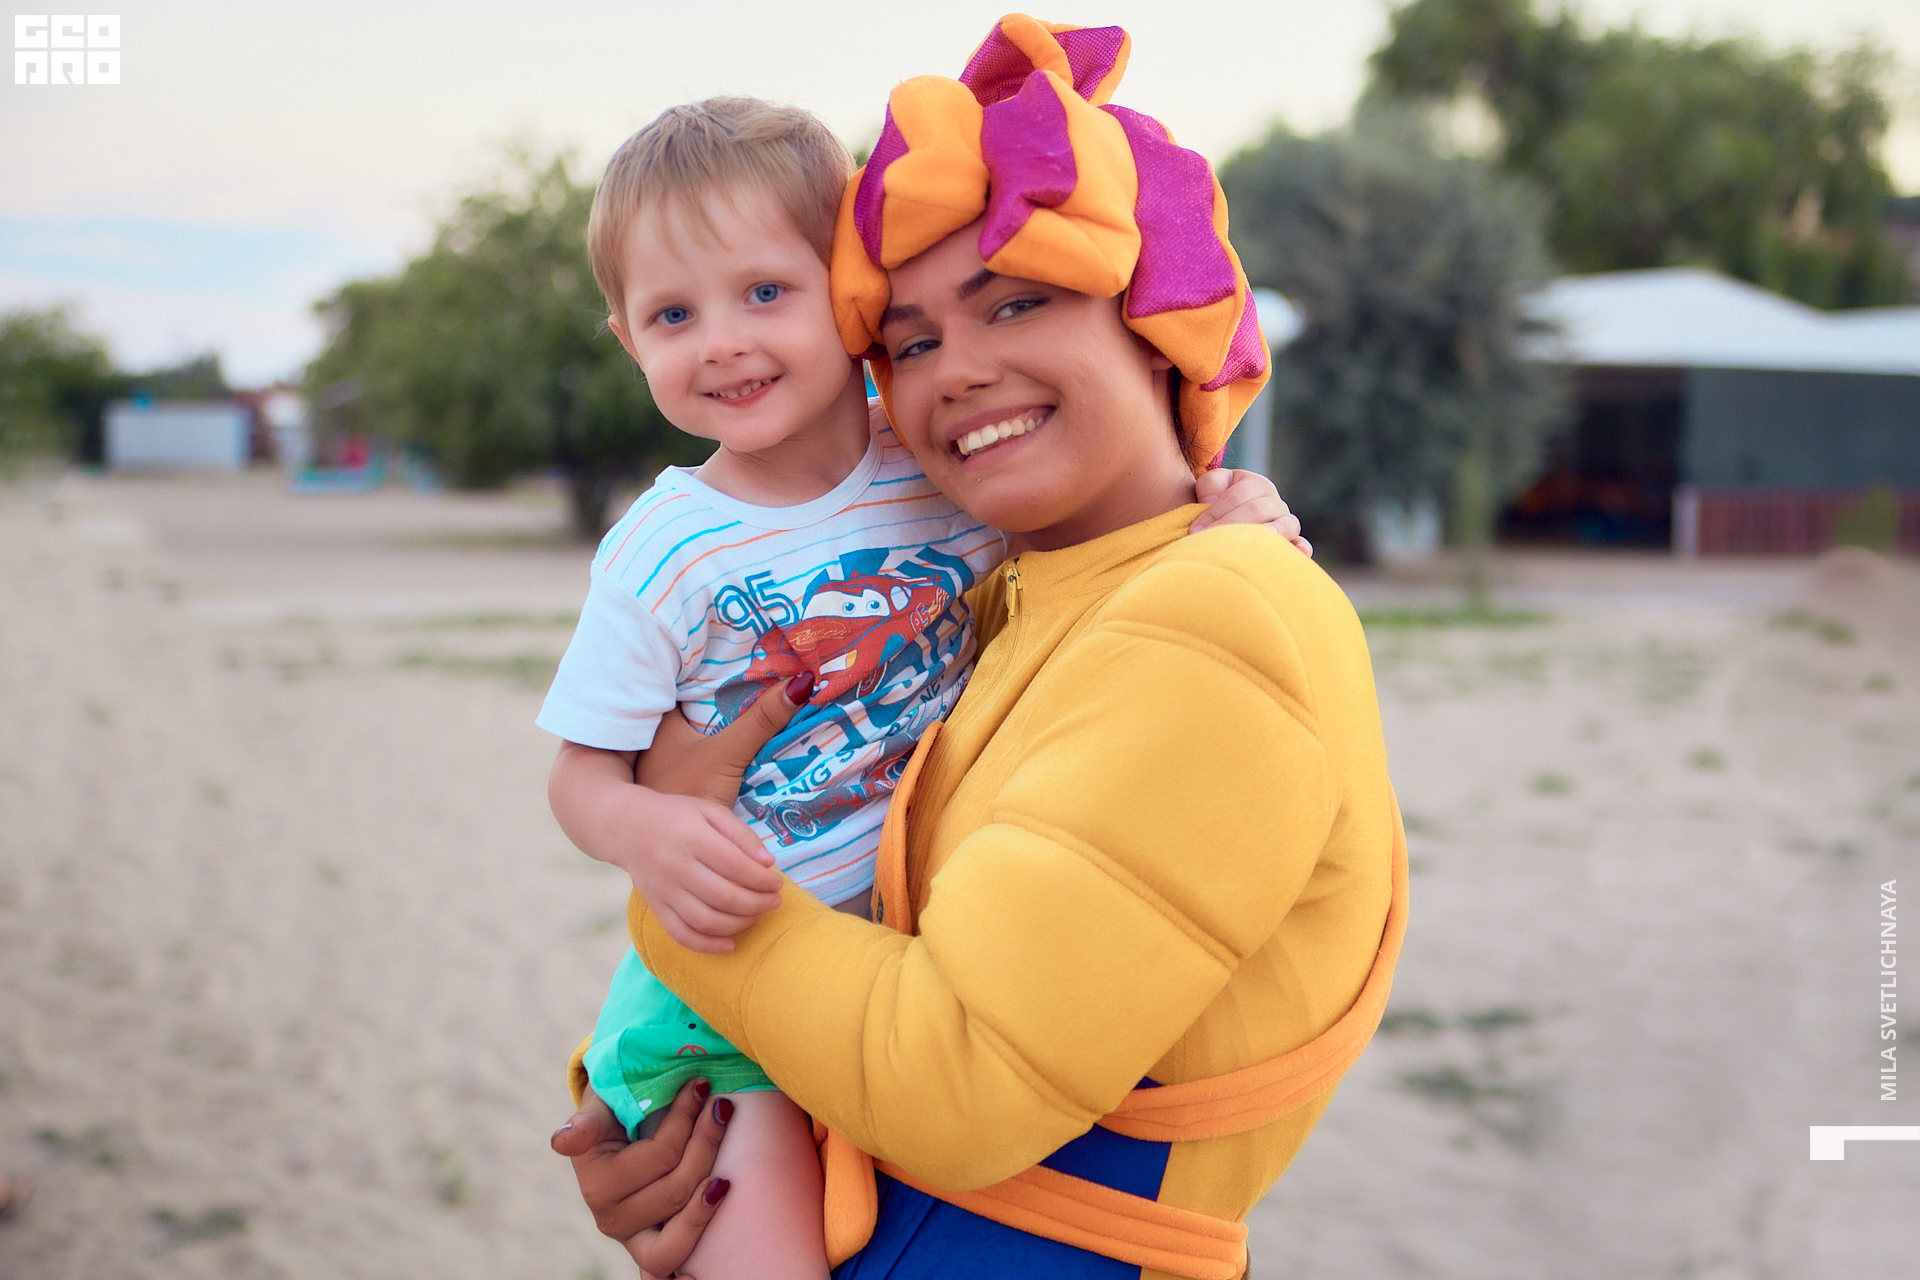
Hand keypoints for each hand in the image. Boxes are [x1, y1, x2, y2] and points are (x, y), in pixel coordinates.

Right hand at [552, 1081, 731, 1278]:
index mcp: (597, 1182)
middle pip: (676, 1190)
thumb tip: (563, 1143)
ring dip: (706, 1203)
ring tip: (725, 1177)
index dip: (685, 1119)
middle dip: (705, 1144)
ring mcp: (633, 1238)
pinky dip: (683, 1276)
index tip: (702, 1085)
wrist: (616, 1130)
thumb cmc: (613, 1111)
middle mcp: (610, 1218)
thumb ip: (587, 1123)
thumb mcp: (599, 1107)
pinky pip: (666, 1269)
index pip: (660, 1155)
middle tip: (721, 1107)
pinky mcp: (651, 1249)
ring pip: (678, 1235)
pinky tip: (698, 1274)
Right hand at [624, 673, 812, 951]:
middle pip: (724, 897)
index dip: (764, 880)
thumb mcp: (710, 811)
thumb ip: (741, 835)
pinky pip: (681, 934)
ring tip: (757, 915)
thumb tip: (768, 863)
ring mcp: (662, 890)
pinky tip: (730, 944)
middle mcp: (675, 866)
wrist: (625, 826)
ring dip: (740, 924)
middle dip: (758, 904)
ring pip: (706, 920)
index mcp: (692, 837)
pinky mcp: (655, 907)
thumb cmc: (676, 816)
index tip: (778, 882)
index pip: (736, 867)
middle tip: (775, 901)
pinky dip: (708, 945)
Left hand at [1189, 468, 1311, 556]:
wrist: (1229, 520)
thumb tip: (1211, 499)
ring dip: (1270, 533)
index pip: (1236, 496)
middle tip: (1208, 542)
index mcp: (1255, 484)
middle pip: (1256, 510)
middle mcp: (1274, 501)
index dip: (1214, 512)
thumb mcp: (1211, 486)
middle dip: (1230, 525)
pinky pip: (1301, 544)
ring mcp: (1286, 522)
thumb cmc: (1216, 503)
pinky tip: (1297, 554)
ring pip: (1283, 524)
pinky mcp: (1292, 542)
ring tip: (1256, 541)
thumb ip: (1209, 484)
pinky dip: (1301, 548)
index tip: (1194, 530)